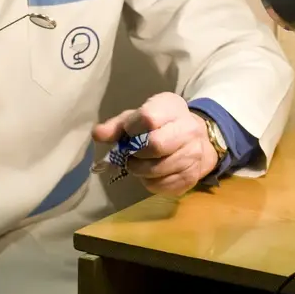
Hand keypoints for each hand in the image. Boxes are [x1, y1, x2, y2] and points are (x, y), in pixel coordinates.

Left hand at [92, 92, 219, 195]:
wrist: (196, 140)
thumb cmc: (161, 125)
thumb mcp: (138, 117)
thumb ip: (117, 125)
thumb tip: (97, 134)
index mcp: (172, 108)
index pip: (148, 118)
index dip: (132, 128)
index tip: (128, 132)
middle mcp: (188, 129)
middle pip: (155, 146)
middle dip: (135, 152)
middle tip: (131, 153)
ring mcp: (193, 155)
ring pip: (155, 170)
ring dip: (139, 170)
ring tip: (139, 163)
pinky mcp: (191, 177)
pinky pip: (161, 185)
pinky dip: (149, 182)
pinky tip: (151, 173)